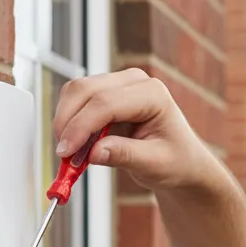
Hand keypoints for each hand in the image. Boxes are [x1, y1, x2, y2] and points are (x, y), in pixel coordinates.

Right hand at [52, 68, 222, 192]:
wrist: (182, 162)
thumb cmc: (177, 161)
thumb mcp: (155, 164)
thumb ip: (125, 156)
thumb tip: (93, 153)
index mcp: (152, 94)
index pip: (105, 103)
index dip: (81, 127)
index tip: (66, 152)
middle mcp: (134, 82)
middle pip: (85, 90)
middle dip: (67, 123)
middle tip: (63, 155)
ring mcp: (118, 85)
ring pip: (76, 92)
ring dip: (65, 122)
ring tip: (70, 155)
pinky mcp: (105, 95)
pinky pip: (77, 102)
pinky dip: (69, 123)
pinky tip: (75, 146)